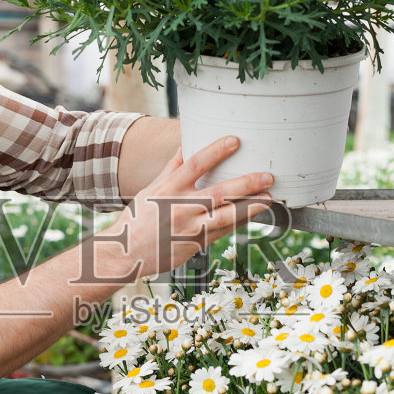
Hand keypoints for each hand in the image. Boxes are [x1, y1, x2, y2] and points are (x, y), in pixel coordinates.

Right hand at [94, 136, 273, 280]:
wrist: (125, 253)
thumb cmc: (138, 218)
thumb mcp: (151, 189)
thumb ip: (171, 168)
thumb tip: (185, 143)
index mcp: (168, 189)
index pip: (195, 164)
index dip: (216, 151)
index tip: (235, 140)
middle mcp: (180, 207)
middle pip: (219, 193)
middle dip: (246, 183)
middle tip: (267, 176)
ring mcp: (190, 228)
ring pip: (227, 216)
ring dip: (250, 207)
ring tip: (268, 198)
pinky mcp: (195, 244)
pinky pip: (222, 232)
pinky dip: (239, 222)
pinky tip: (252, 214)